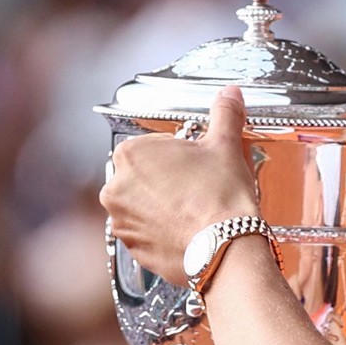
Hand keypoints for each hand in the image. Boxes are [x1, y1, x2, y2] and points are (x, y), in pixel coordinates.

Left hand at [99, 85, 260, 284]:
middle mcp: (115, 188)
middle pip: (146, 180)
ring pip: (145, 209)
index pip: (154, 148)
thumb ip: (225, 114)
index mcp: (130, 154)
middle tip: (201, 192)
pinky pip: (149, 237)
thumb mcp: (226, 146)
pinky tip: (190, 233)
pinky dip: (165, 235)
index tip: (200, 169)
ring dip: (164, 210)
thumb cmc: (222, 194)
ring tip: (197, 215)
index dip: (181, 158)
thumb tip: (231, 93)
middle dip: (169, 184)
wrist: (226, 248)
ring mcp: (122, 223)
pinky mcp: (134, 251)